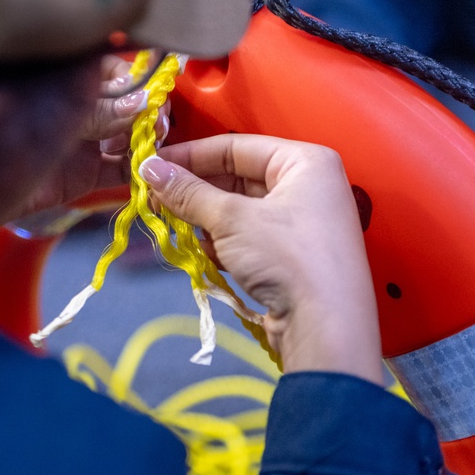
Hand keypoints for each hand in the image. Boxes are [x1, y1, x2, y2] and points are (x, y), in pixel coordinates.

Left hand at [20, 55, 168, 214]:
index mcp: (69, 82)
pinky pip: (120, 170)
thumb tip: (141, 103)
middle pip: (128, 104)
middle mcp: (81, 109)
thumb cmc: (6, 135)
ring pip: (129, 136)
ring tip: (151, 145)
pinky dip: (137, 171)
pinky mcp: (87, 175)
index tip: (150, 95)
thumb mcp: (55, 116)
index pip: (114, 70)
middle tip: (156, 125)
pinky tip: (147, 169)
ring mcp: (86, 142)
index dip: (136, 81)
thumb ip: (98, 110)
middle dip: (147, 112)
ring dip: (146, 139)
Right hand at [140, 134, 382, 384]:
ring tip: (175, 225)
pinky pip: (249, 234)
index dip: (189, 155)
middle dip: (195, 190)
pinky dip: (223, 241)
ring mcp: (302, 221)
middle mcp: (307, 184)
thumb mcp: (230, 219)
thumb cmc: (286, 257)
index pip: (235, 146)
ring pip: (240, 208)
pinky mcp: (293, 254)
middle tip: (155, 199)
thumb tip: (148, 167)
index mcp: (304, 161)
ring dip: (206, 218)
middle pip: (237, 176)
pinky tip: (203, 253)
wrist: (326, 328)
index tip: (151, 166)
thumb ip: (187, 192)